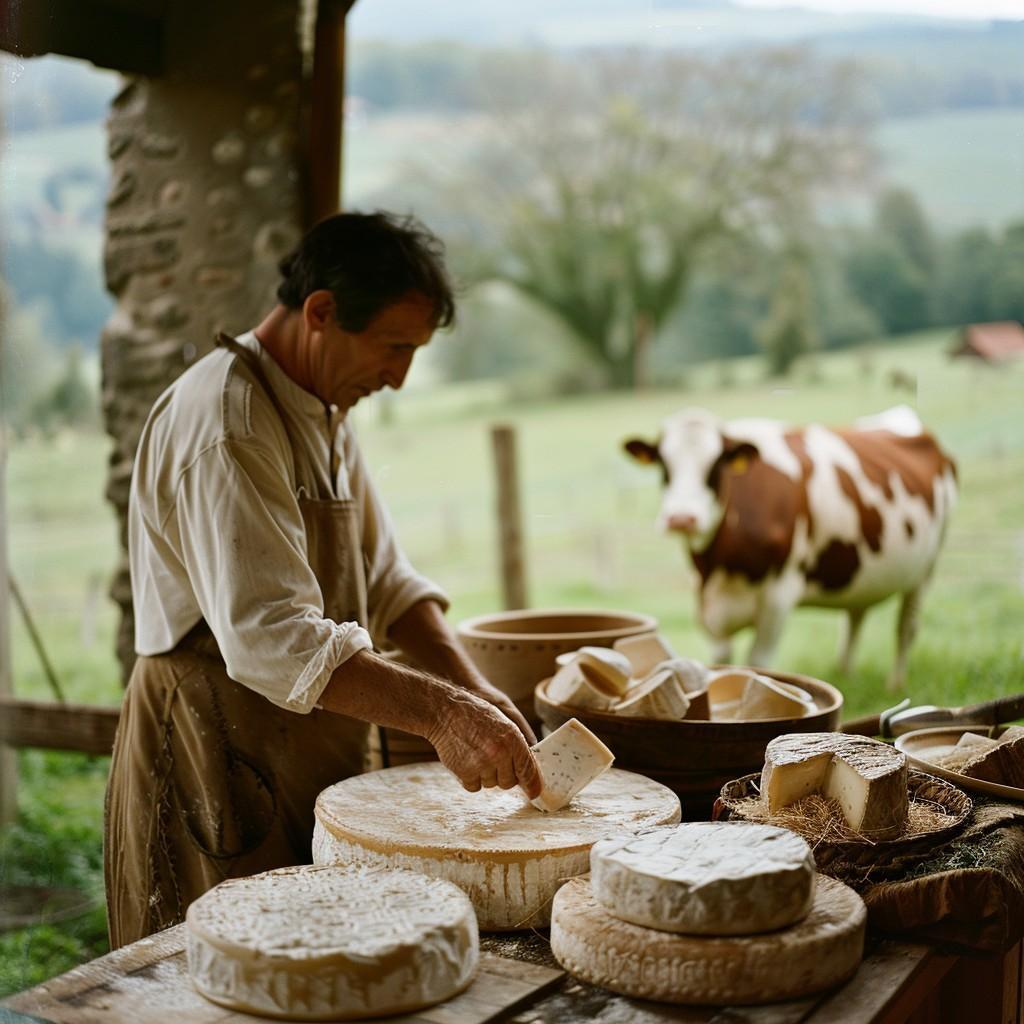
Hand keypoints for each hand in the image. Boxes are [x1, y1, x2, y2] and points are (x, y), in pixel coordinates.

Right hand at [426, 687, 541, 799]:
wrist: (445, 712)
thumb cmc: (475, 716)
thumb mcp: (503, 724)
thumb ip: (517, 747)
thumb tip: (528, 773)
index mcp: (512, 738)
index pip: (527, 769)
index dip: (532, 784)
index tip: (534, 793)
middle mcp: (499, 753)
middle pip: (509, 782)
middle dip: (502, 774)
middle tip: (490, 757)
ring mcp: (482, 764)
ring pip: (491, 784)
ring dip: (485, 774)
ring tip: (475, 753)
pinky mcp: (465, 773)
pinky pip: (474, 787)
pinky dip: (470, 778)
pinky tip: (465, 760)